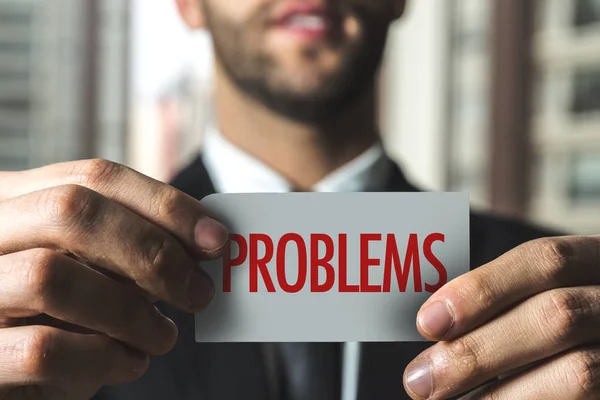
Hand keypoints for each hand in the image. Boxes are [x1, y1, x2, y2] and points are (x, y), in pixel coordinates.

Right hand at [0, 159, 228, 399]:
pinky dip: (104, 358)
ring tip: (164, 336)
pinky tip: (129, 363)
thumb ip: (128, 244)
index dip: (165, 204)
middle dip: (152, 251)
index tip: (216, 238)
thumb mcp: (88, 266)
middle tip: (197, 292)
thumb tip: (206, 240)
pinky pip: (42, 350)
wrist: (9, 367)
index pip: (95, 177)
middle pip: (72, 210)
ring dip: (131, 311)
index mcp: (15, 200)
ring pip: (51, 276)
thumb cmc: (55, 313)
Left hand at [403, 235, 599, 398]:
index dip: (482, 289)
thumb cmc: (564, 323)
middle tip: (421, 380)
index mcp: (596, 263)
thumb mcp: (547, 295)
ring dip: (499, 394)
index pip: (545, 260)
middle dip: (478, 350)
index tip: (428, 322)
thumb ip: (505, 303)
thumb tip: (435, 325)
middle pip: (555, 316)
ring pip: (579, 372)